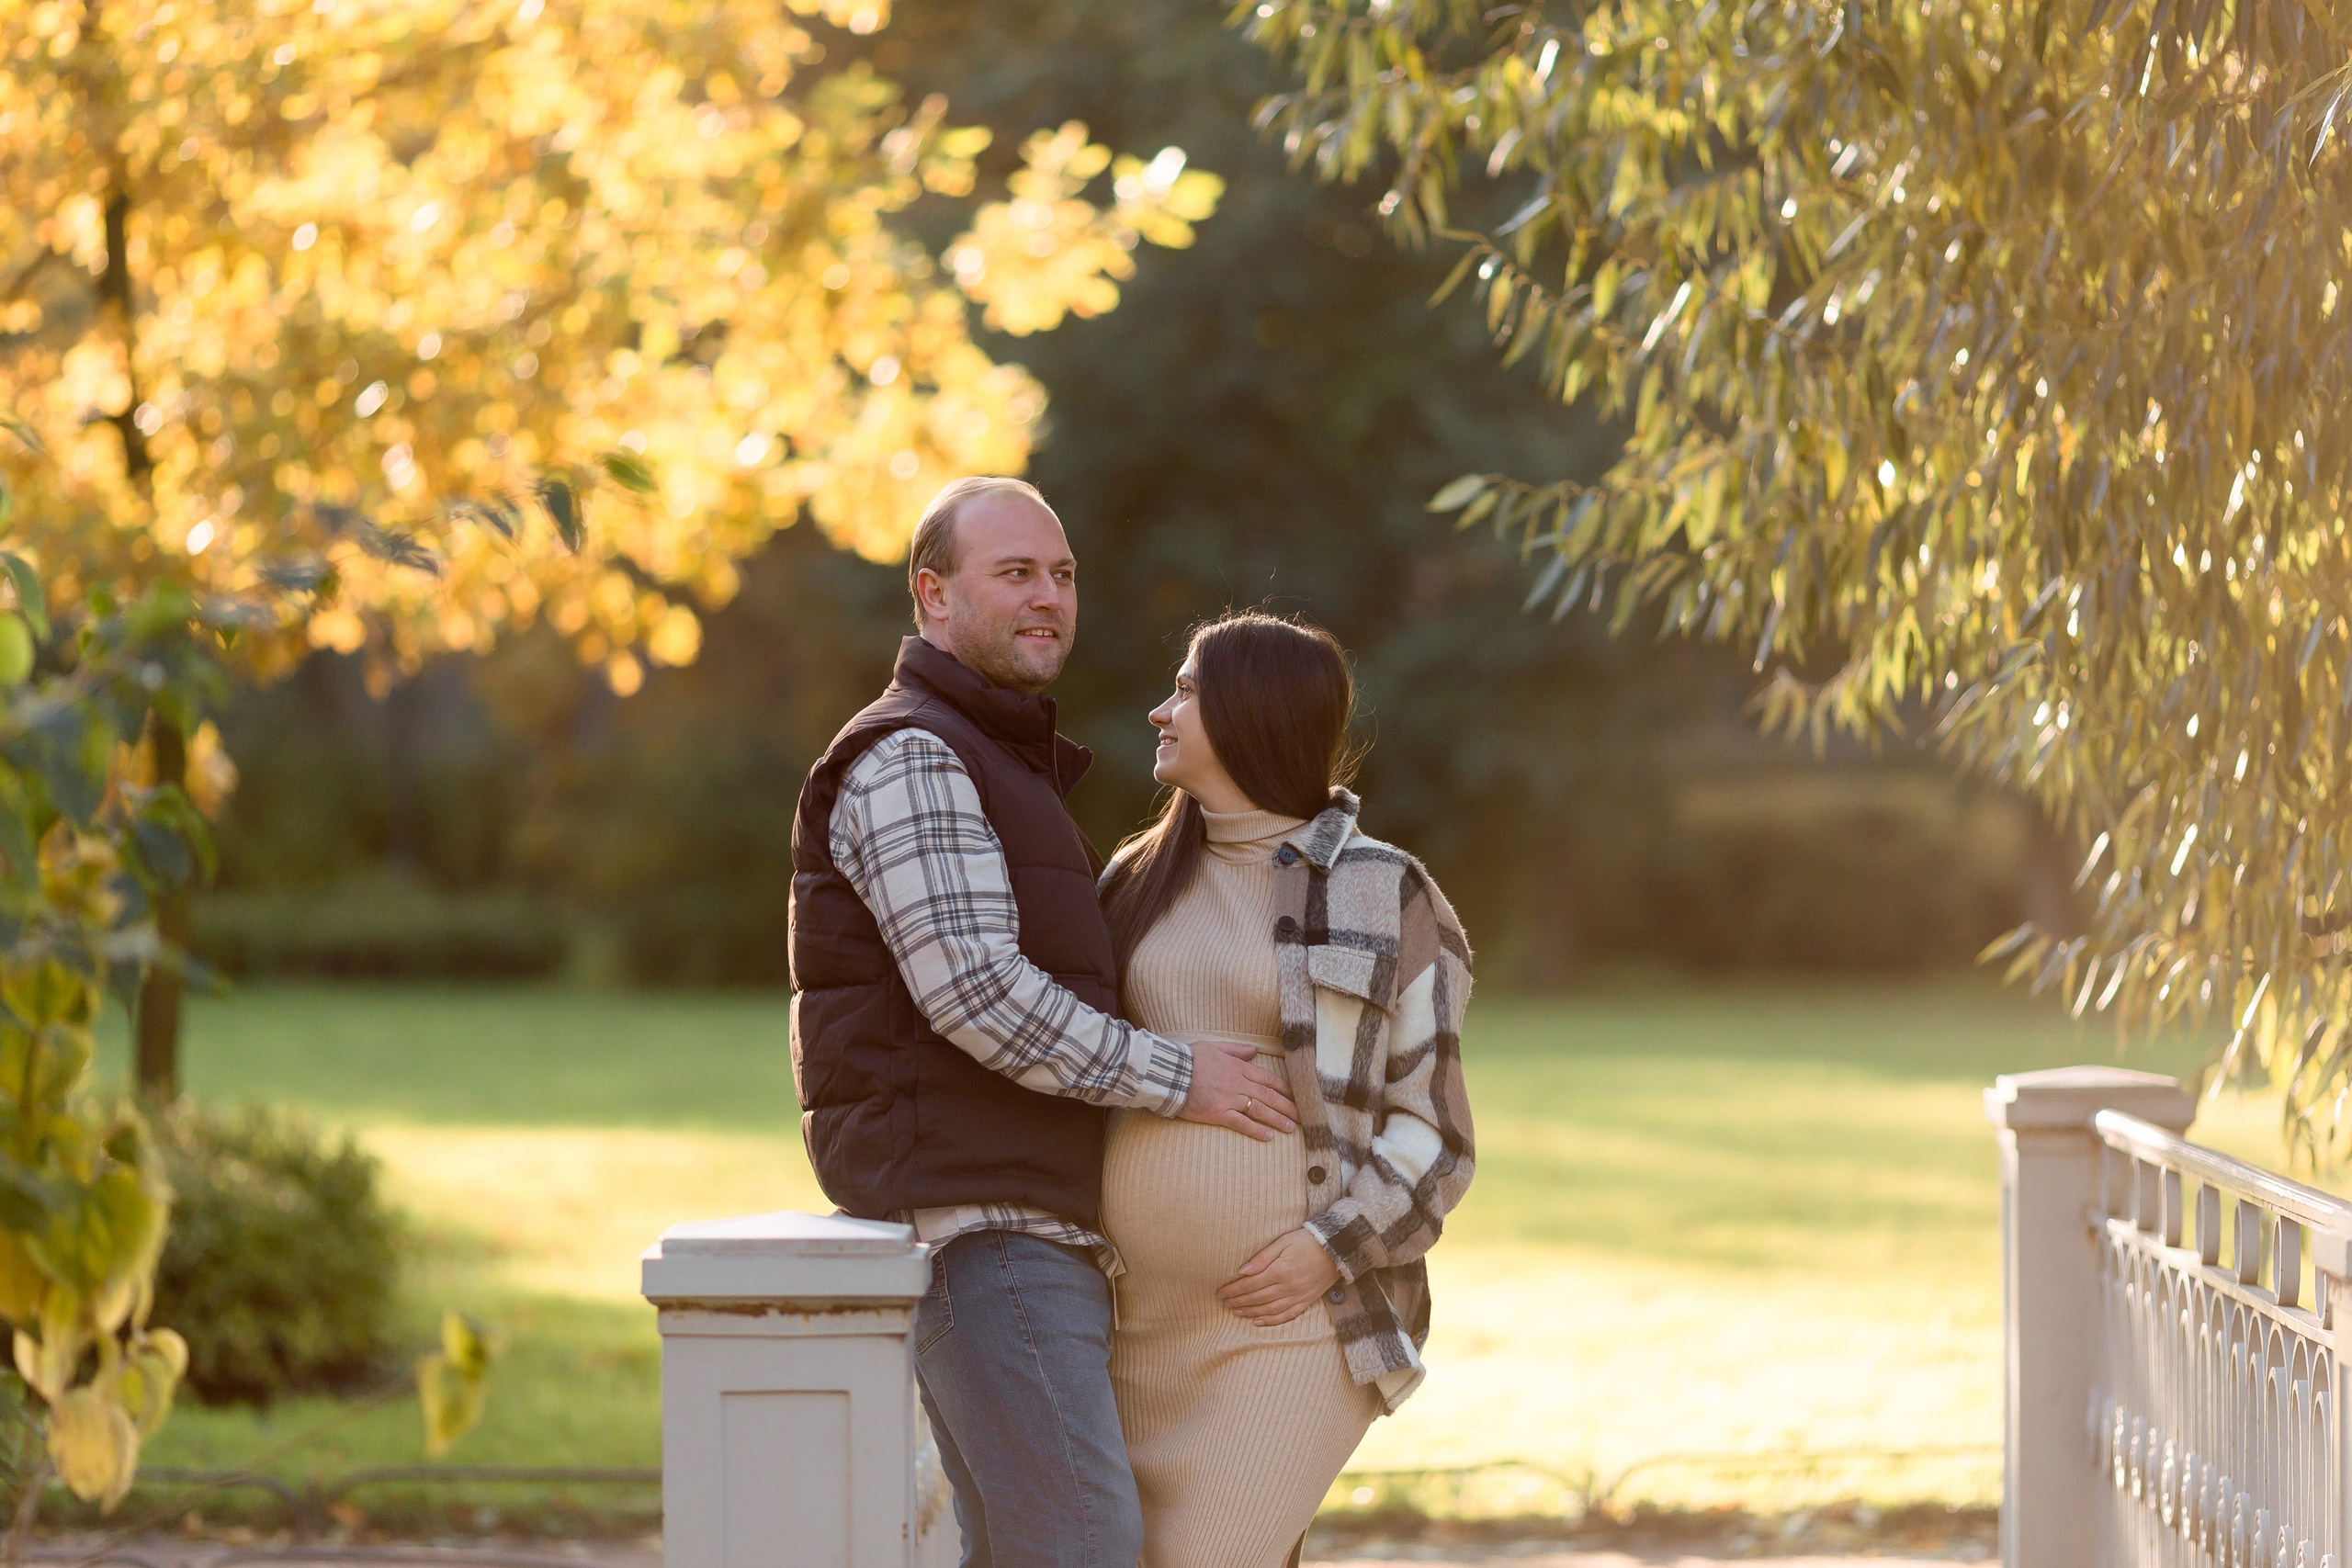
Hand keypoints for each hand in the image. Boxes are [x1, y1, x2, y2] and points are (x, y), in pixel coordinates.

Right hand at [1178, 1040, 1296, 1139]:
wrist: (1169, 1073)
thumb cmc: (1189, 1059)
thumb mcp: (1214, 1046)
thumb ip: (1235, 1049)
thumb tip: (1254, 1050)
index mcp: (1238, 1067)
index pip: (1267, 1078)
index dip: (1284, 1088)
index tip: (1296, 1095)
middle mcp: (1238, 1083)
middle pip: (1269, 1096)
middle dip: (1288, 1106)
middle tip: (1303, 1115)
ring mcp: (1229, 1099)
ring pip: (1260, 1110)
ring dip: (1278, 1119)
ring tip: (1291, 1128)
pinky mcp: (1218, 1113)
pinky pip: (1241, 1123)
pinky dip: (1256, 1130)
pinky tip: (1269, 1137)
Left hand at [1218, 1228, 1340, 1325]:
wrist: (1337, 1248)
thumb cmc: (1307, 1241)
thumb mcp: (1283, 1241)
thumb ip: (1262, 1257)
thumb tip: (1242, 1271)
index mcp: (1280, 1271)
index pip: (1250, 1284)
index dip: (1233, 1290)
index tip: (1220, 1292)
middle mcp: (1288, 1287)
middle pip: (1257, 1298)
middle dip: (1238, 1301)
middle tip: (1224, 1302)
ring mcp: (1298, 1296)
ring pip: (1269, 1309)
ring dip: (1250, 1312)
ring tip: (1236, 1311)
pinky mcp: (1307, 1301)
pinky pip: (1287, 1315)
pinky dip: (1271, 1321)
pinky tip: (1258, 1322)